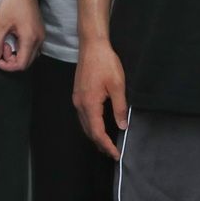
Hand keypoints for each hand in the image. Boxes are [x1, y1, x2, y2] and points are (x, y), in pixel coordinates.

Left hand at [0, 0, 43, 72]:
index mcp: (30, 40)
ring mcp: (41, 36)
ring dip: (16, 54)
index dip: (6, 65)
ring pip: (29, 56)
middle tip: (1, 46)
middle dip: (10, 60)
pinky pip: (31, 48)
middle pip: (26, 63)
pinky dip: (21, 48)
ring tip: (6, 41)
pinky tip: (13, 37)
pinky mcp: (39, 32)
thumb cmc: (13, 3)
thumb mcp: (0, 24)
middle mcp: (39, 40)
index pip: (21, 65)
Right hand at [73, 40, 129, 158]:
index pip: (97, 132)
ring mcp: (77, 99)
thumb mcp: (117, 85)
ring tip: (107, 144)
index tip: (116, 154)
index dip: (107, 145)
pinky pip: (83, 116)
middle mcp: (80, 104)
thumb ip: (120, 108)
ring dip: (95, 136)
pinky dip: (91, 126)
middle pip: (89, 131)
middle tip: (113, 153)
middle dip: (100, 144)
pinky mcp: (78, 94)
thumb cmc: (106, 63)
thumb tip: (122, 126)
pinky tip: (99, 126)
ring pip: (85, 125)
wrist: (92, 46)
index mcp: (90, 104)